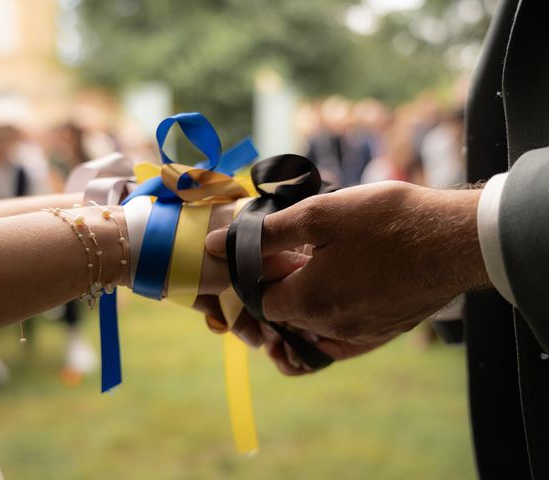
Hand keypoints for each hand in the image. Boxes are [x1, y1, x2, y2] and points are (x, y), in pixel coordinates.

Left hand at [206, 181, 489, 351]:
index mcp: (306, 303)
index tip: (265, 254)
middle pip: (283, 318)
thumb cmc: (387, 222)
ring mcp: (358, 336)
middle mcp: (328, 330)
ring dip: (303, 303)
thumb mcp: (319, 215)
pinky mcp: (382, 334)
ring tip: (314, 266)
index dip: (254, 276)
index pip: (257, 301)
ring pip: (311, 328)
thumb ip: (265, 235)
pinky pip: (340, 339)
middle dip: (277, 289)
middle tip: (289, 256)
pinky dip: (328, 320)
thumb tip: (218, 246)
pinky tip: (337, 289)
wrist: (456, 240)